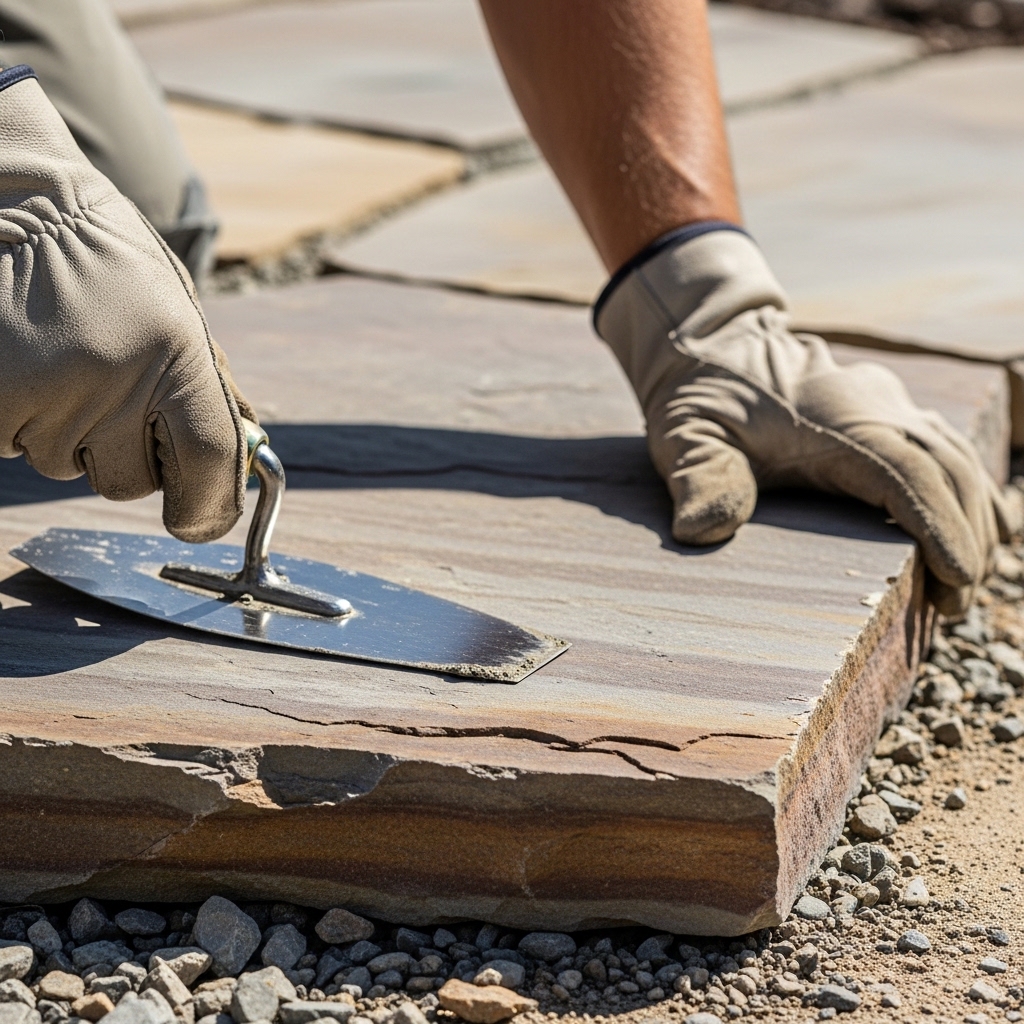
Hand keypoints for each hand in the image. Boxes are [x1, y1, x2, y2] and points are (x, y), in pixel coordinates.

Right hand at [0, 67, 254, 541]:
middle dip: (124, 456)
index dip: (209, 506)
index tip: (197, 519)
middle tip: (108, 393)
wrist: (17, 204)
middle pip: (132, 482)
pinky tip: (26, 363)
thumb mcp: (181, 316)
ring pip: (66, 465)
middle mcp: (115, 377)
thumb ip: (216, 392)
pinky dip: (20, 419)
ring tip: (60, 360)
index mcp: (177, 353)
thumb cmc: (113, 264)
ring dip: (67, 432)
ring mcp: (45, 391)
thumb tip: (251, 459)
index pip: (209, 461)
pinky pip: (14, 445)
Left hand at [596, 227, 1017, 615]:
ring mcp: (892, 405)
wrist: (719, 346)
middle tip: (952, 608)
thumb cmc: (703, 398)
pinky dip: (971, 492)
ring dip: (974, 520)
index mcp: (835, 421)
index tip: (959, 576)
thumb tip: (698, 532)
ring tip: (961, 588)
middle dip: (965, 539)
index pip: (905, 472)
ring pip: (961, 459)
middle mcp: (878, 407)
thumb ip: (699, 477)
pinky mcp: (896, 410)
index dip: (939, 523)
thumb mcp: (686, 435)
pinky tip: (981, 533)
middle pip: (949, 471)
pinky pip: (953, 449)